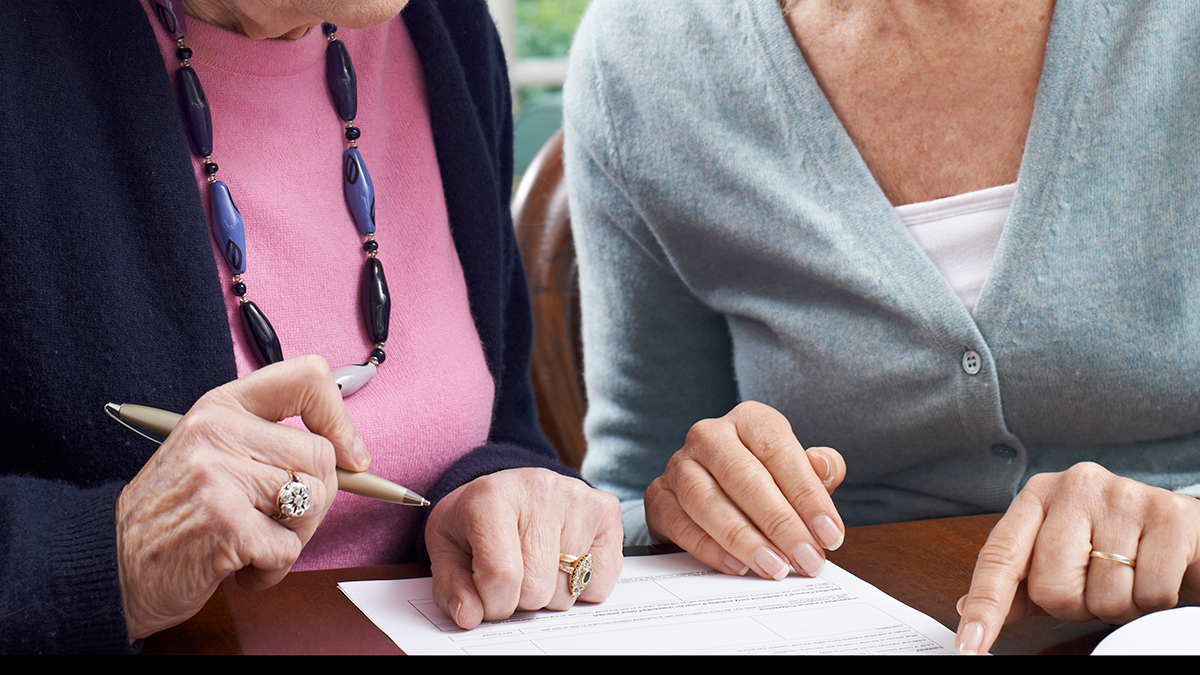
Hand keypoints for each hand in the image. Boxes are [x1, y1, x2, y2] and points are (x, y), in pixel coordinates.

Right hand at [115, 355, 367, 638]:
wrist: (109, 566)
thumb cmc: (174, 514)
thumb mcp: (214, 454)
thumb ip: (271, 442)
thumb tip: (351, 454)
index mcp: (222, 406)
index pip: (306, 378)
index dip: (340, 418)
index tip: (349, 454)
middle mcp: (219, 431)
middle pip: (321, 456)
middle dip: (315, 501)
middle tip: (276, 521)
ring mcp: (219, 475)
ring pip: (313, 502)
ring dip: (293, 538)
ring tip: (252, 541)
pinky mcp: (224, 522)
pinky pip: (288, 548)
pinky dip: (271, 570)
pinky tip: (237, 564)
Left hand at [425, 468, 622, 628]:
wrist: (507, 489)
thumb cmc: (476, 521)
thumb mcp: (446, 549)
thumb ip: (451, 587)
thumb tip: (469, 616)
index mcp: (491, 497)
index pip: (501, 576)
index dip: (492, 604)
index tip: (487, 597)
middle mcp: (539, 489)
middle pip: (537, 589)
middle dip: (520, 598)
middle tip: (512, 574)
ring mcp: (577, 498)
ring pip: (568, 590)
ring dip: (550, 592)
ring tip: (536, 562)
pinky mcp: (605, 511)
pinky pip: (600, 582)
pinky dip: (581, 585)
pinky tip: (563, 560)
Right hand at [644, 401, 845, 579]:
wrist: (713, 489)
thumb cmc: (766, 479)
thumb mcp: (797, 469)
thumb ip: (820, 469)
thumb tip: (825, 467)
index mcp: (749, 420)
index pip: (778, 451)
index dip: (807, 495)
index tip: (830, 535)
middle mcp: (709, 435)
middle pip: (742, 476)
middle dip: (779, 522)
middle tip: (806, 558)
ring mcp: (678, 465)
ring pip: (705, 500)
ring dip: (743, 538)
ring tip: (776, 567)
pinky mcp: (659, 497)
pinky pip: (680, 524)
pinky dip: (710, 549)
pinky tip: (739, 566)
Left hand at [956, 462, 1199, 654]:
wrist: (1182, 529)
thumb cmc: (1114, 545)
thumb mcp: (1060, 557)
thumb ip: (1018, 583)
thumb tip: (968, 608)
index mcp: (1038, 495)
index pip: (1000, 556)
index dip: (986, 604)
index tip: (970, 644)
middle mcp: (1075, 486)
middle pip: (1052, 586)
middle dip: (1076, 603)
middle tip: (1095, 585)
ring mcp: (1122, 496)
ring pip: (1103, 595)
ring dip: (1119, 603)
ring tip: (1128, 577)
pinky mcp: (1169, 514)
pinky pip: (1150, 592)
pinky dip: (1154, 599)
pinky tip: (1155, 573)